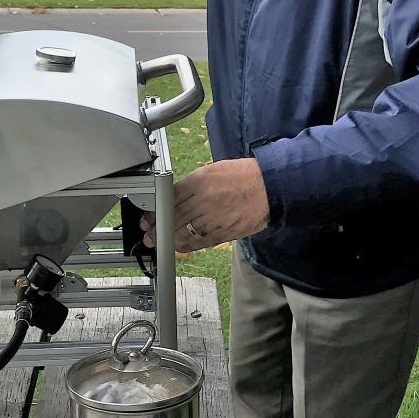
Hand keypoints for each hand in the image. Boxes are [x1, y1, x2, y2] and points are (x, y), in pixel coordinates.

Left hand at [140, 159, 269, 253]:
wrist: (269, 188)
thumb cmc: (244, 176)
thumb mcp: (212, 170)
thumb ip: (192, 185)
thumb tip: (175, 198)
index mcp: (198, 181)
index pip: (168, 199)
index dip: (155, 212)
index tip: (149, 218)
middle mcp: (202, 200)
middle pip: (172, 218)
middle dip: (157, 229)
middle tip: (149, 234)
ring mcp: (211, 218)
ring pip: (182, 233)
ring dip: (168, 240)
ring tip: (159, 243)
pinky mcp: (221, 233)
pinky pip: (198, 243)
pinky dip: (186, 246)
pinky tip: (179, 246)